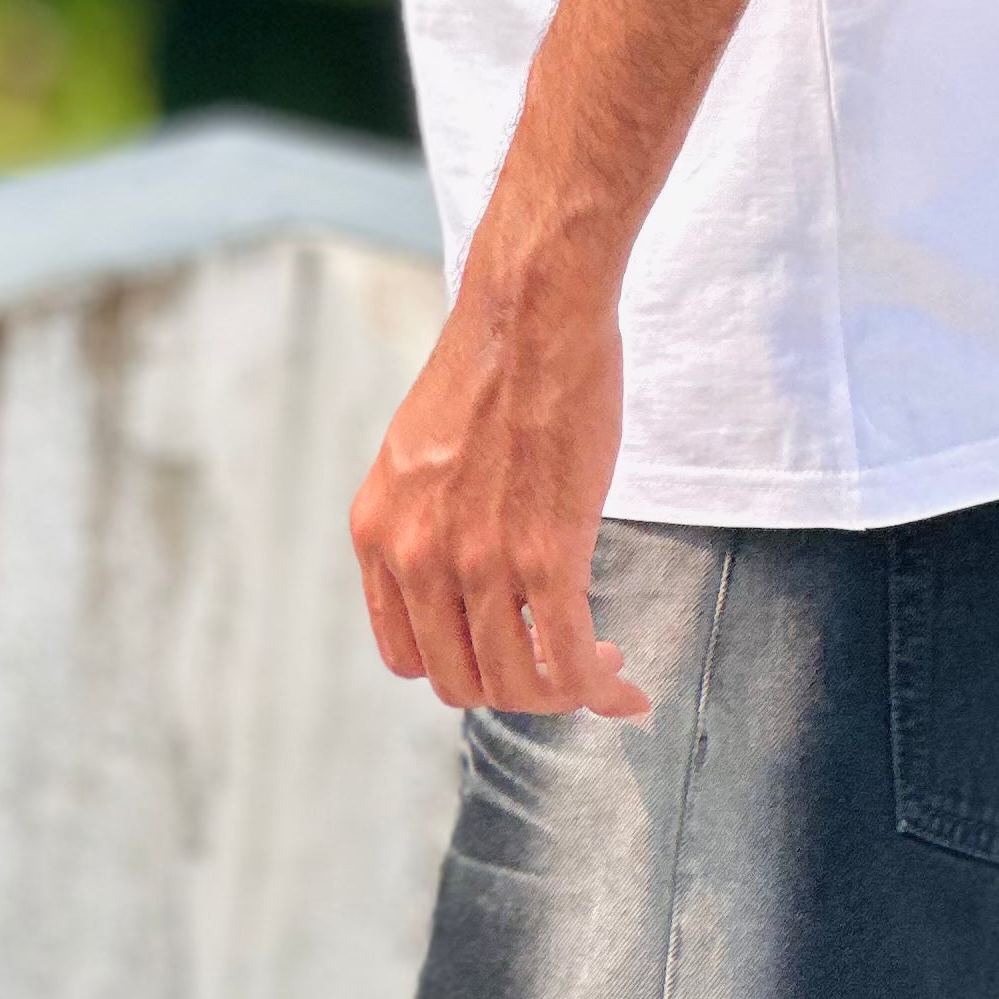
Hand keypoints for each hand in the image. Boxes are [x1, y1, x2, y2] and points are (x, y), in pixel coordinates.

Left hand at [348, 239, 651, 721]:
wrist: (535, 306)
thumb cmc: (494, 361)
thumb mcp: (419, 452)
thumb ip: (426, 520)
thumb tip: (464, 578)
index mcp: (378, 531)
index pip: (407, 657)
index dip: (462, 669)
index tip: (507, 653)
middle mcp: (416, 556)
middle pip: (461, 682)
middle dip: (516, 686)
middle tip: (561, 660)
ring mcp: (479, 561)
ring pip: (517, 684)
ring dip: (563, 691)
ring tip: (599, 661)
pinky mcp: (546, 555)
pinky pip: (567, 660)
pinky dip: (596, 686)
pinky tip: (620, 677)